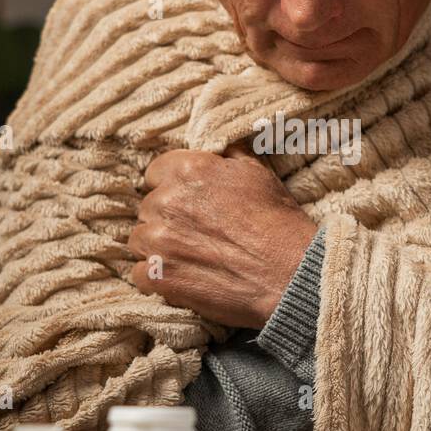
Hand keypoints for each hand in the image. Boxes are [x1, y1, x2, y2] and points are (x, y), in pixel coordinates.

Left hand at [127, 144, 318, 327]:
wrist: (290, 273)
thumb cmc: (279, 224)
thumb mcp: (258, 174)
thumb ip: (226, 157)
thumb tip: (214, 150)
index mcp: (188, 170)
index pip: (156, 173)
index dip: (172, 189)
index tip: (189, 205)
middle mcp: (167, 202)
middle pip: (148, 208)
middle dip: (167, 220)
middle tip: (196, 236)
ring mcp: (158, 241)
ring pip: (139, 240)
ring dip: (158, 248)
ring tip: (189, 258)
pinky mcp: (158, 277)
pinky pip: (140, 275)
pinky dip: (157, 279)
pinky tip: (182, 280)